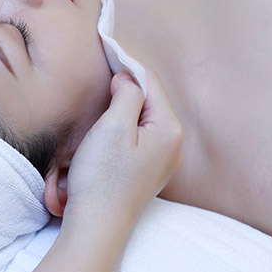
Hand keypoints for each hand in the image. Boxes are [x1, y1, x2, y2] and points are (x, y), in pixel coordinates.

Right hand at [63, 68, 183, 224]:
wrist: (97, 226)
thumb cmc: (102, 177)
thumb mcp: (113, 127)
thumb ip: (126, 95)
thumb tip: (127, 78)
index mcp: (170, 129)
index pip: (150, 83)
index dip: (127, 63)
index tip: (107, 45)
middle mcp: (174, 144)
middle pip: (150, 100)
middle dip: (127, 83)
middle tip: (104, 66)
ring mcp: (163, 160)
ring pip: (144, 118)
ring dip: (125, 104)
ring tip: (104, 90)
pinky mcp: (148, 171)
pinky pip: (139, 136)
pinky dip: (124, 123)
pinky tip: (109, 123)